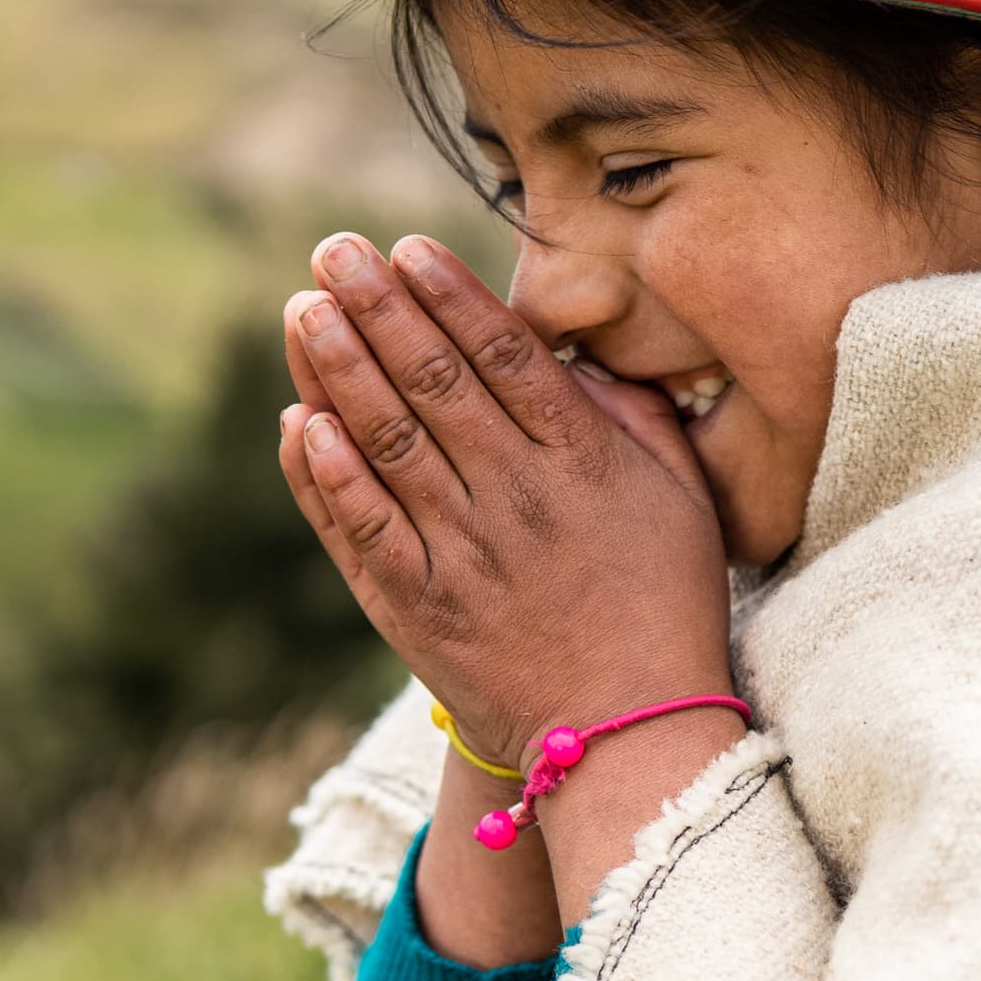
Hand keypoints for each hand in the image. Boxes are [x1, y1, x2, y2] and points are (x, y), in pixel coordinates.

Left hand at [272, 232, 732, 769]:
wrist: (626, 734)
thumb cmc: (662, 604)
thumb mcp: (680, 497)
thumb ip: (630, 415)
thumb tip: (572, 351)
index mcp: (584, 462)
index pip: (504, 357)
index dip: (450, 296)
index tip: (406, 247)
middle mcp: (518, 499)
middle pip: (434, 383)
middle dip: (378, 308)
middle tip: (333, 252)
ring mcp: (462, 555)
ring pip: (386, 443)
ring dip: (336, 370)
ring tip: (301, 309)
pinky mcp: (418, 608)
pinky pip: (361, 527)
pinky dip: (325, 474)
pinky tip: (299, 420)